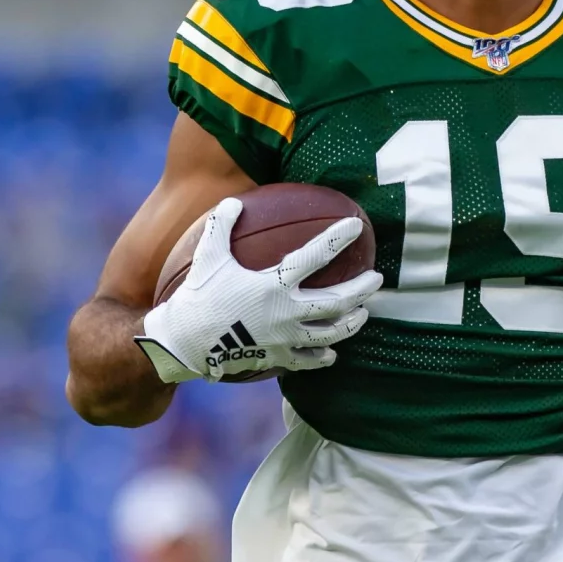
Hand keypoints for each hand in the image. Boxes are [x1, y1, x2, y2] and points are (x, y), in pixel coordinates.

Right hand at [135, 197, 383, 383]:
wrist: (184, 343)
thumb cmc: (197, 295)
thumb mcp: (208, 256)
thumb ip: (222, 225)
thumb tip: (236, 200)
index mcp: (274, 284)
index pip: (316, 256)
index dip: (338, 238)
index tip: (356, 226)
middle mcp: (287, 312)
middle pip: (337, 301)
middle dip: (362, 288)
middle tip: (377, 279)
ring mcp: (285, 338)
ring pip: (331, 333)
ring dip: (352, 323)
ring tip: (364, 314)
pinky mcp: (277, 358)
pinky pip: (308, 361)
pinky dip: (323, 357)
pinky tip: (331, 354)